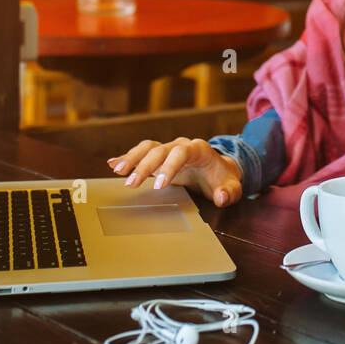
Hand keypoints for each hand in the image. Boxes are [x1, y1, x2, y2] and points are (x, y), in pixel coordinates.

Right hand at [107, 138, 243, 206]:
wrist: (218, 169)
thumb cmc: (223, 178)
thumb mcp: (232, 186)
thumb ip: (229, 192)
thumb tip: (221, 197)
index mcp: (198, 150)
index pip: (181, 153)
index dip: (170, 166)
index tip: (159, 185)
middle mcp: (180, 145)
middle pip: (160, 150)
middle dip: (144, 166)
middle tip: (130, 184)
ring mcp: (168, 150)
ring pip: (147, 148)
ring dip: (132, 158)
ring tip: (117, 171)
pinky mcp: (159, 157)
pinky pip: (142, 153)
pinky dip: (128, 157)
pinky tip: (112, 164)